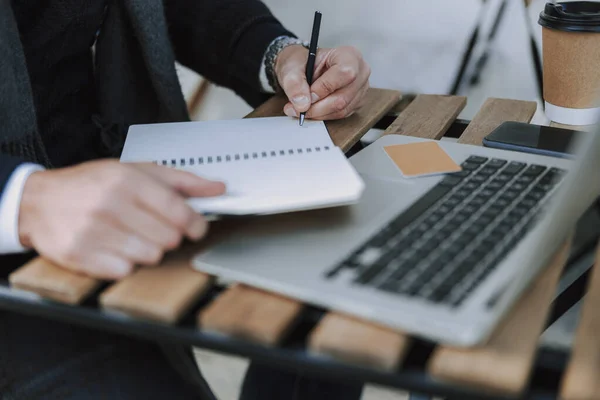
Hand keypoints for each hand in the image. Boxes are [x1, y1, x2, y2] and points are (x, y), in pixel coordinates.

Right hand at [18, 160, 224, 279]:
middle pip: (168, 238)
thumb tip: (217, 188)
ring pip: (150, 256)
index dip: (195, 223)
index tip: (196, 227)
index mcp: (126, 180)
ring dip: (148, 249)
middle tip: (154, 227)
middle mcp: (110, 205)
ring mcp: (93, 232)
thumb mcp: (134, 171)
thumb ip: (180, 180)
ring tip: (131, 235)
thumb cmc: (91, 184)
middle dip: (169, 235)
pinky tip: (113, 247)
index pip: (178, 210)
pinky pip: (125, 270)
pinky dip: (124, 263)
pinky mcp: (80, 256)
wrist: (38, 201)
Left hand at [275, 45, 370, 120]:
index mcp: (349, 55)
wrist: (304, 69)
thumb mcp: (292, 67)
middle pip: (342, 97)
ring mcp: (360, 90)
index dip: (323, 88)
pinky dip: (323, 115)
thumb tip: (302, 104)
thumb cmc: (303, 63)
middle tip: (298, 108)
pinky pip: (340, 115)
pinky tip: (313, 109)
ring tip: (301, 108)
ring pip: (341, 110)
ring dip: (318, 113)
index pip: (343, 74)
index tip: (307, 95)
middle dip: (317, 107)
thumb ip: (294, 83)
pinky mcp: (356, 103)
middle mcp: (360, 72)